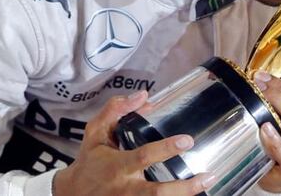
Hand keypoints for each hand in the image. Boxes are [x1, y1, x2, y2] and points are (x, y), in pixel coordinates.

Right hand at [53, 90, 216, 195]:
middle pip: (157, 193)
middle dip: (183, 188)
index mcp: (117, 166)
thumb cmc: (90, 160)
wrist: (72, 194)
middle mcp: (125, 188)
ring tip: (207, 184)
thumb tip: (144, 95)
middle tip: (207, 176)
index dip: (166, 148)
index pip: (144, 156)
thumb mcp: (95, 132)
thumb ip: (116, 110)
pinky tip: (192, 195)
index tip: (188, 140)